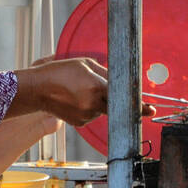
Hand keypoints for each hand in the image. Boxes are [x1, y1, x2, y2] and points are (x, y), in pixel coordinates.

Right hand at [14, 54, 154, 119]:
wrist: (37, 89)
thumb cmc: (59, 72)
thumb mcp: (85, 64)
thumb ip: (106, 73)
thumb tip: (121, 81)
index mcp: (97, 87)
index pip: (123, 97)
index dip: (139, 103)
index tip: (151, 109)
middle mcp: (94, 104)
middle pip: (113, 104)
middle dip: (111, 98)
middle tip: (98, 91)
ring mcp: (86, 115)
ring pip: (102, 109)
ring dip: (98, 101)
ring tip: (78, 91)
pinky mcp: (80, 123)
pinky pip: (92, 115)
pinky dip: (88, 108)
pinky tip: (74, 99)